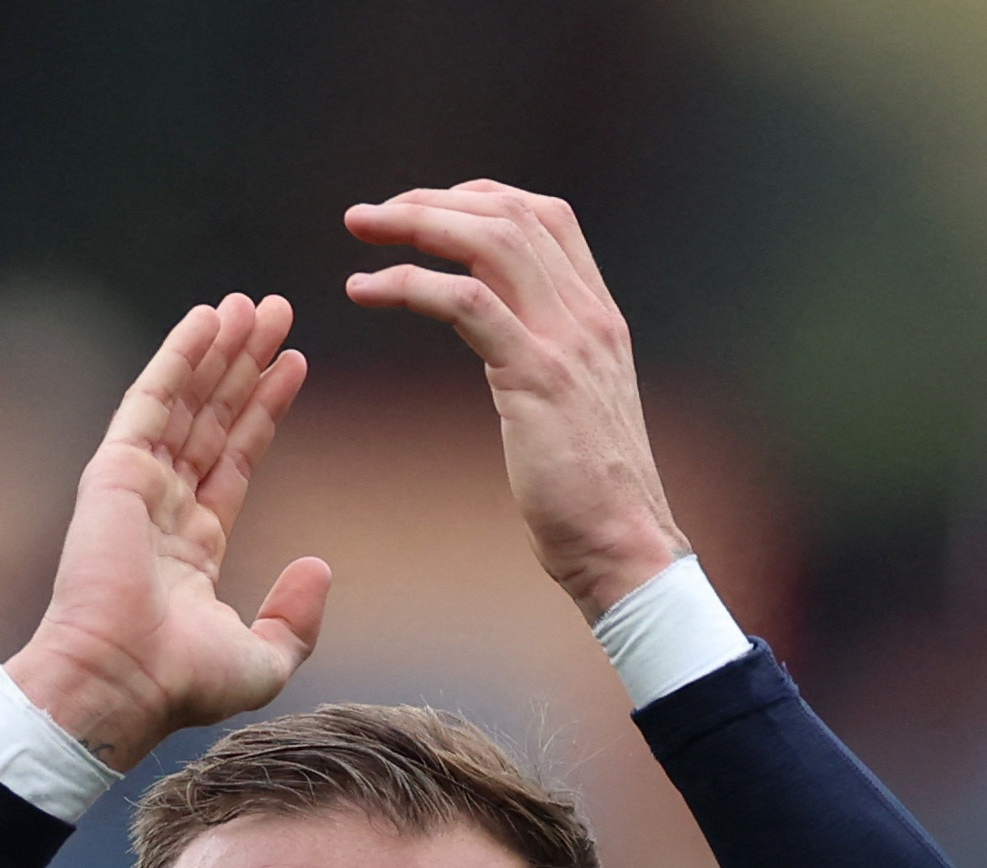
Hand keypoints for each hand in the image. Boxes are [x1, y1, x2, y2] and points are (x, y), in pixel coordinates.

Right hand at [2, 296, 328, 772]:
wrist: (122, 683)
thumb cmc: (182, 684)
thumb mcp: (264, 658)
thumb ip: (296, 616)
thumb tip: (319, 566)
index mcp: (193, 544)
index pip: (237, 457)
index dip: (265, 410)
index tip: (294, 365)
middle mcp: (164, 506)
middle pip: (214, 416)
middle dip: (245, 363)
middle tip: (276, 312)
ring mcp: (137, 484)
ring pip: (187, 399)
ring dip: (219, 348)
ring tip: (252, 304)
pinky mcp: (116, 470)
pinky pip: (152, 399)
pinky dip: (178, 356)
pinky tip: (206, 319)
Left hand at [344, 182, 689, 618]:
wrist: (625, 548)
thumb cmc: (591, 497)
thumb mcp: (577, 406)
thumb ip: (549, 359)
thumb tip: (503, 341)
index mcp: (599, 319)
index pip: (545, 218)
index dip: (477, 198)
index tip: (423, 214)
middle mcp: (588, 317)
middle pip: (508, 214)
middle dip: (430, 202)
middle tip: (369, 218)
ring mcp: (567, 342)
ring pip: (489, 239)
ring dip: (415, 225)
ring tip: (361, 231)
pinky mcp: (538, 375)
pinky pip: (464, 300)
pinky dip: (407, 284)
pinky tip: (366, 292)